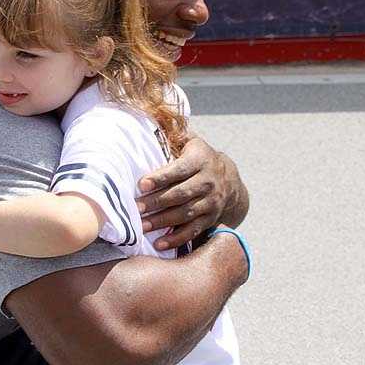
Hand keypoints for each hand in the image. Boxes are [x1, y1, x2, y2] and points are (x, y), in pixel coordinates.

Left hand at [136, 135, 247, 249]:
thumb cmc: (199, 158)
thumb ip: (174, 135)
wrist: (229, 179)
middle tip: (135, 209)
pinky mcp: (210, 219)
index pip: (179, 170)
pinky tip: (159, 244)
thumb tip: (153, 120)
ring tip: (142, 227)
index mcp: (201, 160)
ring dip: (162, 222)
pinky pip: (193, 231)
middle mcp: (208, 182)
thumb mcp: (191, 143)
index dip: (160, 177)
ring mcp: (211, 202)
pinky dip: (176, 239)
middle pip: (180, 194)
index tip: (141, 184)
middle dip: (156, 202)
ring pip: (185, 214)